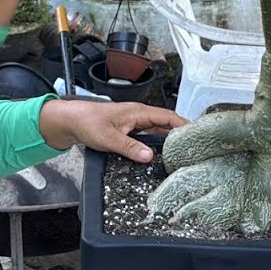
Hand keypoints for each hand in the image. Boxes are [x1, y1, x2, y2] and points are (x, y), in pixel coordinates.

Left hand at [38, 99, 187, 162]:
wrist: (71, 121)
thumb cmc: (88, 123)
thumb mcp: (109, 138)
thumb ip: (129, 148)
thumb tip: (150, 156)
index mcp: (139, 112)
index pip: (168, 117)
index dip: (184, 125)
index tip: (199, 136)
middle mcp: (140, 116)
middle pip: (167, 125)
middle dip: (181, 135)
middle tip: (196, 150)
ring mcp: (135, 124)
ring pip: (158, 132)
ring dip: (169, 141)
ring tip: (183, 155)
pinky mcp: (130, 131)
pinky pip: (149, 137)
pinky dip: (157, 144)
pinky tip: (161, 156)